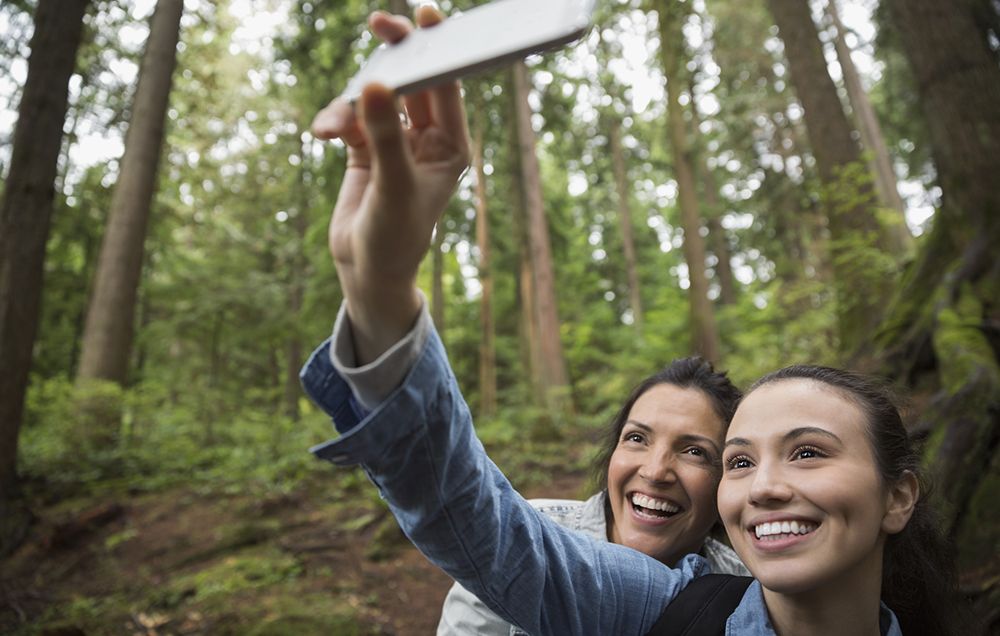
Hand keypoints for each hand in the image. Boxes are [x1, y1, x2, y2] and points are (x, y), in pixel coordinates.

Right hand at [312, 7, 469, 363]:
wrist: (366, 271)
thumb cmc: (395, 237)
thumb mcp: (392, 186)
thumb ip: (384, 136)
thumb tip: (375, 86)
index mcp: (451, 146)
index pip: (448, 87)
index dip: (438, 49)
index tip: (425, 16)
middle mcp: (427, 139)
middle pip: (414, 81)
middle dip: (395, 57)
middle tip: (381, 26)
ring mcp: (395, 141)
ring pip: (376, 97)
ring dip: (353, 103)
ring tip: (333, 127)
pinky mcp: (365, 148)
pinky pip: (350, 117)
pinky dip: (336, 120)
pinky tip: (323, 133)